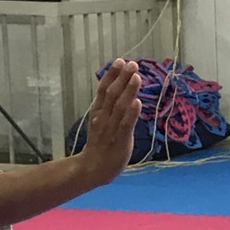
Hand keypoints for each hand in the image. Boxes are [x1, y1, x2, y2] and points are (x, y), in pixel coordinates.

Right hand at [80, 60, 142, 183]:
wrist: (92, 168)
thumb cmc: (101, 143)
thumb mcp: (101, 120)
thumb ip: (109, 106)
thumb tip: (118, 88)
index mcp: (98, 112)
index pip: (103, 89)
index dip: (112, 75)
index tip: (120, 60)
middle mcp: (103, 117)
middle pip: (112, 94)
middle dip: (122, 78)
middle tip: (132, 63)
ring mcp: (110, 129)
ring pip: (119, 107)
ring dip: (128, 91)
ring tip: (136, 76)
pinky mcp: (119, 141)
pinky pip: (125, 125)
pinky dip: (131, 114)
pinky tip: (137, 102)